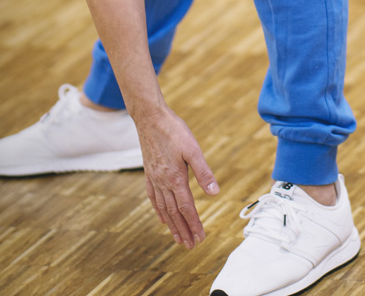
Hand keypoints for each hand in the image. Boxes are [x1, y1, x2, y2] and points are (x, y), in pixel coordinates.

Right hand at [132, 106, 219, 247]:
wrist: (150, 117)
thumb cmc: (174, 131)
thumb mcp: (193, 149)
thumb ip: (204, 173)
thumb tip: (215, 193)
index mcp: (175, 178)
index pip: (187, 208)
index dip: (194, 224)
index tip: (200, 238)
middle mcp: (163, 182)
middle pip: (174, 213)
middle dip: (183, 231)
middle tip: (190, 246)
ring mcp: (154, 178)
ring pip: (163, 208)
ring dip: (171, 225)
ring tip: (177, 238)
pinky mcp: (149, 172)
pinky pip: (153, 197)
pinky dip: (158, 210)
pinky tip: (162, 218)